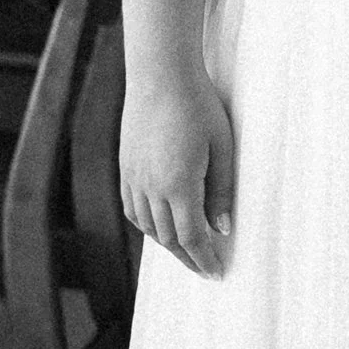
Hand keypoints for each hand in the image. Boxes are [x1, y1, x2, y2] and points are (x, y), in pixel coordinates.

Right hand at [119, 65, 235, 273]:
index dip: (204, 259)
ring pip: (148, 227)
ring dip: (167, 245)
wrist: (160, 75)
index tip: (216, 273)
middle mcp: (151, 187)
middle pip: (168, 238)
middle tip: (205, 268)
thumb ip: (221, 190)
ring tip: (187, 251)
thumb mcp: (222, 147)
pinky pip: (133, 209)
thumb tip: (221, 229)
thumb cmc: (199, 106)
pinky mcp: (126, 167)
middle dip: (187, 258)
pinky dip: (147, 225)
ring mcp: (134, 177)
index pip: (191, 238)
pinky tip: (160, 226)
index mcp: (179, 185)